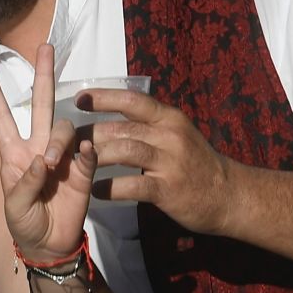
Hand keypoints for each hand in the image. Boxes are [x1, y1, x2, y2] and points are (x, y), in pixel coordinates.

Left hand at [0, 44, 95, 261]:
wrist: (48, 244)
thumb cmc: (23, 223)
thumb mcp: (14, 206)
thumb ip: (25, 183)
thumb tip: (42, 160)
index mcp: (13, 154)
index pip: (1, 117)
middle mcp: (38, 147)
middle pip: (40, 105)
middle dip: (42, 76)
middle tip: (46, 47)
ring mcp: (62, 156)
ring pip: (64, 128)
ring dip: (60, 140)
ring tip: (54, 162)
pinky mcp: (83, 170)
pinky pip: (87, 151)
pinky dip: (85, 150)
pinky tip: (82, 156)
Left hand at [84, 88, 236, 234]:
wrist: (228, 194)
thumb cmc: (195, 163)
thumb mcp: (176, 134)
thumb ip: (148, 124)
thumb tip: (108, 116)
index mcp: (169, 118)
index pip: (132, 100)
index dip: (103, 97)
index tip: (79, 98)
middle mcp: (170, 135)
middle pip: (120, 128)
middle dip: (88, 134)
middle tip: (64, 142)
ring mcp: (170, 162)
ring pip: (124, 152)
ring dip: (94, 158)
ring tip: (73, 164)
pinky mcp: (168, 189)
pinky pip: (131, 185)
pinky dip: (109, 187)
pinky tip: (95, 191)